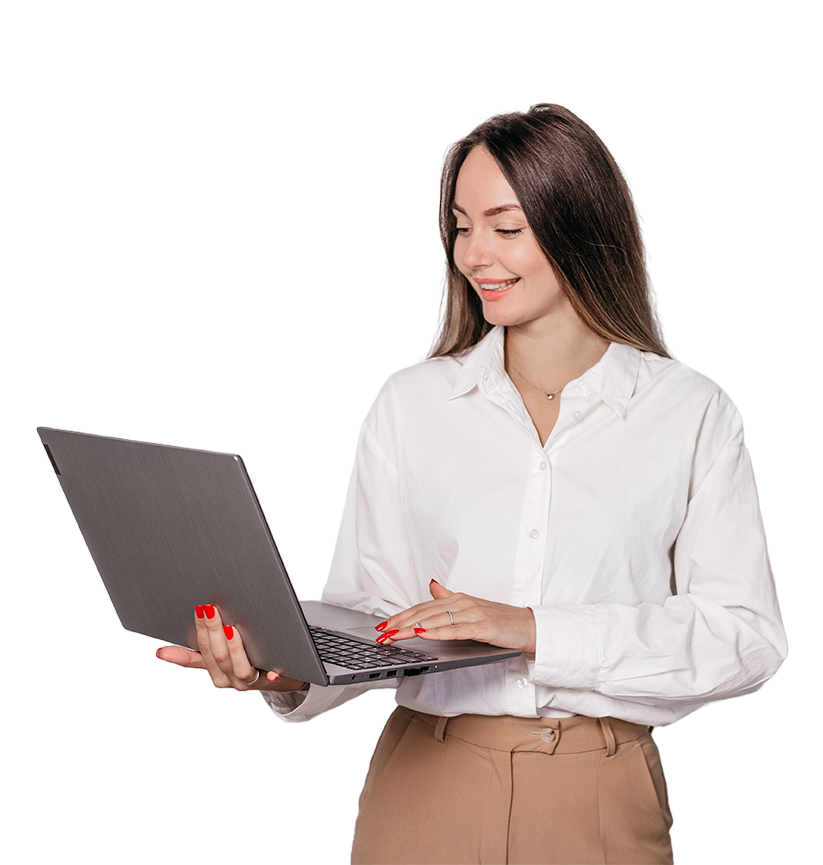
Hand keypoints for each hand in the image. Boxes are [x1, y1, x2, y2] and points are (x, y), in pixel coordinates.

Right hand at [156, 604, 308, 692]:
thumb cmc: (247, 663)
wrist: (281, 677)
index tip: (198, 610)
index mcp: (217, 673)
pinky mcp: (272, 681)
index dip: (200, 631)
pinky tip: (270, 666)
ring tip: (230, 628)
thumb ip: (196, 654)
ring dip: (234, 648)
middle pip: (219, 657)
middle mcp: (231, 680)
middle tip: (211, 608)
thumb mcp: (219, 657)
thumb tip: (161, 652)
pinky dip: (271, 672)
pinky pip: (271, 677)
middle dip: (213, 631)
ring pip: (240, 668)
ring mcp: (251, 682)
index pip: (203, 651)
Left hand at [375, 580, 535, 652]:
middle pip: (424, 613)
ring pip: (435, 620)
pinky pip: (454, 630)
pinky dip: (436, 632)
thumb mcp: (471, 607)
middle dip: (399, 623)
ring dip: (411, 628)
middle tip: (381, 634)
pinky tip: (423, 635)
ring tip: (393, 635)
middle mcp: (462, 602)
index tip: (384, 625)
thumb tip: (431, 586)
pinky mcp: (481, 626)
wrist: (529, 626)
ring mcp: (472, 613)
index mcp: (457, 598)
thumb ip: (449, 597)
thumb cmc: (500, 620)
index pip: (422, 607)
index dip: (401, 616)